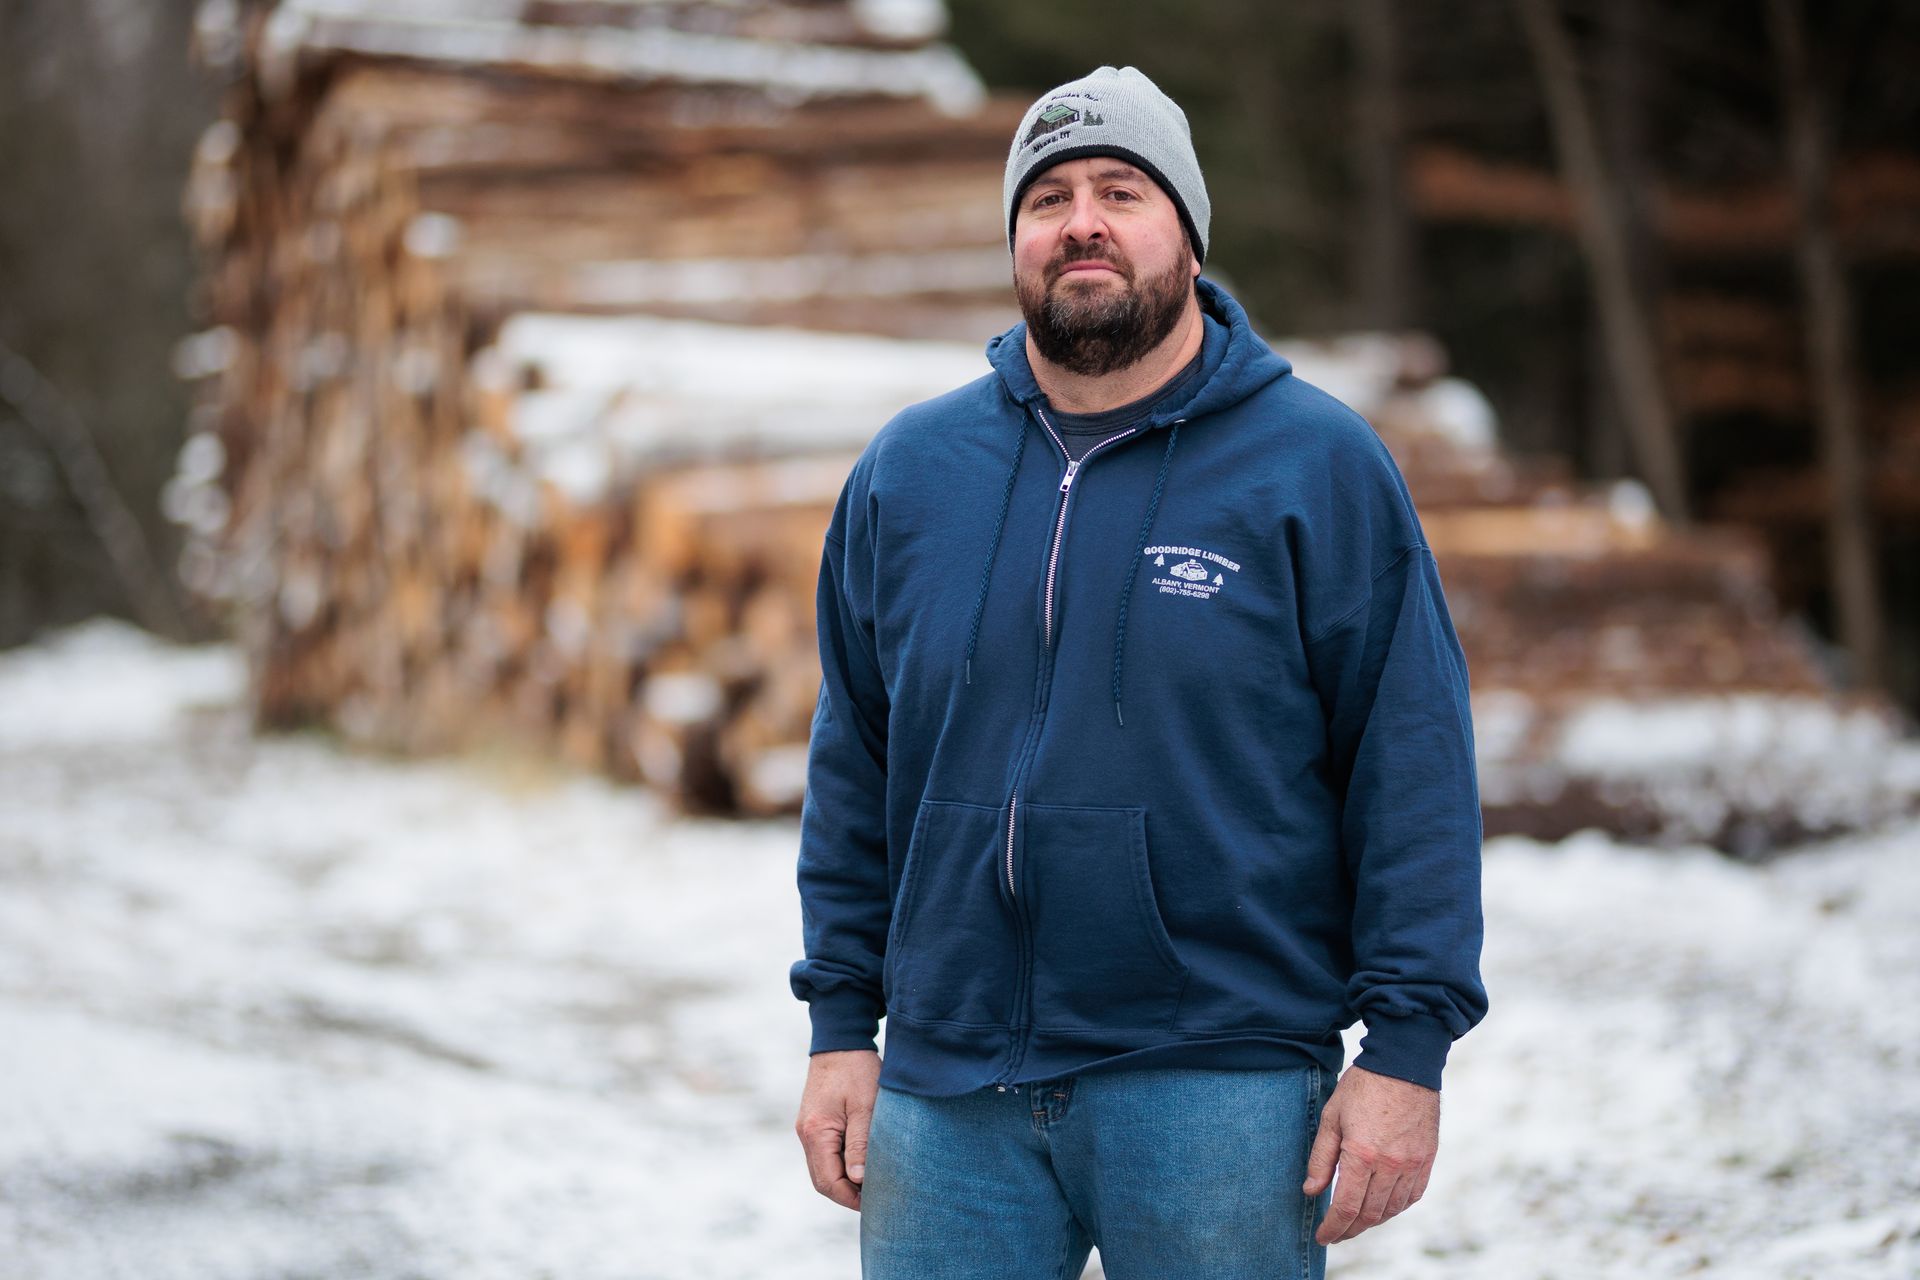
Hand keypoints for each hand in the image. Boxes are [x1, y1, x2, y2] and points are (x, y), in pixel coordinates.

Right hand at [795, 1048, 881, 1210]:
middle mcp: (806, 1133)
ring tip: (871, 1185)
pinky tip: (861, 1163)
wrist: (840, 1040)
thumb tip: (858, 1180)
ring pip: (822, 1169)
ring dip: (844, 1181)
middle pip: (822, 1180)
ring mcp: (807, 1128)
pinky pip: (824, 1154)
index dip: (851, 1198)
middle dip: (847, 1195)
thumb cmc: (857, 1070)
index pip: (828, 1181)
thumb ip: (860, 1144)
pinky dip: (840, 1165)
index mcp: (816, 1132)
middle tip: (875, 1199)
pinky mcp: (813, 1122)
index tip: (875, 1203)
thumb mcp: (866, 1106)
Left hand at [1303, 1064, 1438, 1244]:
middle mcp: (1391, 1164)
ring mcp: (1413, 1163)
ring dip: (1373, 1221)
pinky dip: (1396, 1207)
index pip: (1346, 1207)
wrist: (1403, 1064)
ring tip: (1356, 1222)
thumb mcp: (1331, 1117)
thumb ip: (1321, 1158)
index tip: (1323, 1237)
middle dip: (1350, 1229)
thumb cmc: (1363, 1087)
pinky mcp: (1427, 1158)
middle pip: (1370, 1214)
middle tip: (1336, 1233)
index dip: (1333, 1227)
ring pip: (1392, 1209)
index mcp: (1362, 1154)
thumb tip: (1311, 1190)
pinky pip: (1413, 1195)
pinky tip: (1383, 1207)